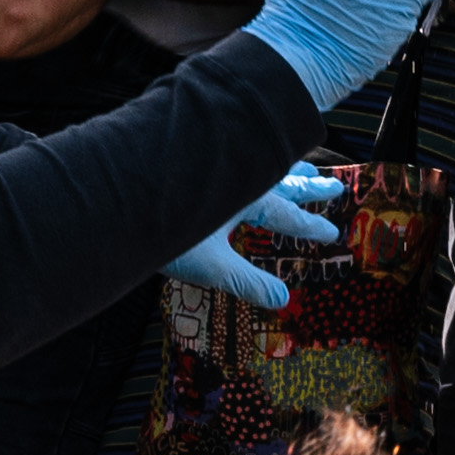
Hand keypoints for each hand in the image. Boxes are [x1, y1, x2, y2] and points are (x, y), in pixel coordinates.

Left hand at [165, 161, 348, 307]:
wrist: (119, 197)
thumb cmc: (165, 232)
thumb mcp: (209, 264)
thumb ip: (246, 282)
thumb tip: (283, 301)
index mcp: (247, 198)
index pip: (288, 216)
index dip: (310, 227)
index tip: (332, 232)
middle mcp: (237, 175)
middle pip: (282, 180)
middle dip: (309, 186)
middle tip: (334, 186)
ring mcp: (215, 163)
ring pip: (259, 160)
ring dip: (282, 168)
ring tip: (300, 167)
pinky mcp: (193, 158)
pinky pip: (233, 153)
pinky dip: (248, 156)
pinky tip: (239, 160)